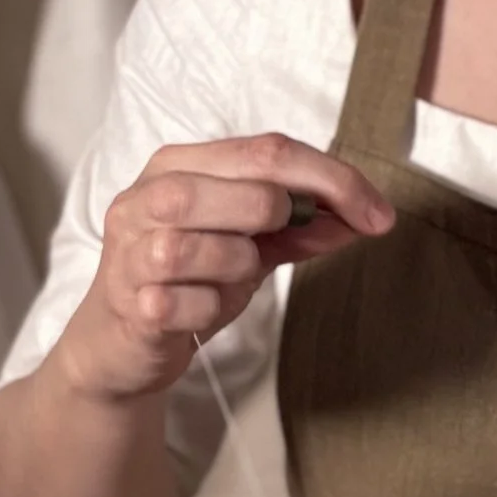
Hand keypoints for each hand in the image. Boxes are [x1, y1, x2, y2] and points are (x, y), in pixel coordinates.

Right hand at [56, 134, 394, 404]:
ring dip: (239, 267)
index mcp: (177, 165)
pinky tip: (200, 312)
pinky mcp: (128, 302)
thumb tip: (361, 217)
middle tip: (285, 242)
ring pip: (211, 246)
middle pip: (243, 187)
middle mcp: (146, 198)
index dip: (334, 180)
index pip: (267, 150)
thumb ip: (298, 228)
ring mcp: (130, 250)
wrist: (117, 345)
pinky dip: (210, 309)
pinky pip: (190, 302)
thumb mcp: (245, 246)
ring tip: (229, 278)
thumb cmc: (184, 282)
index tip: (378, 214)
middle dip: (285, 217)